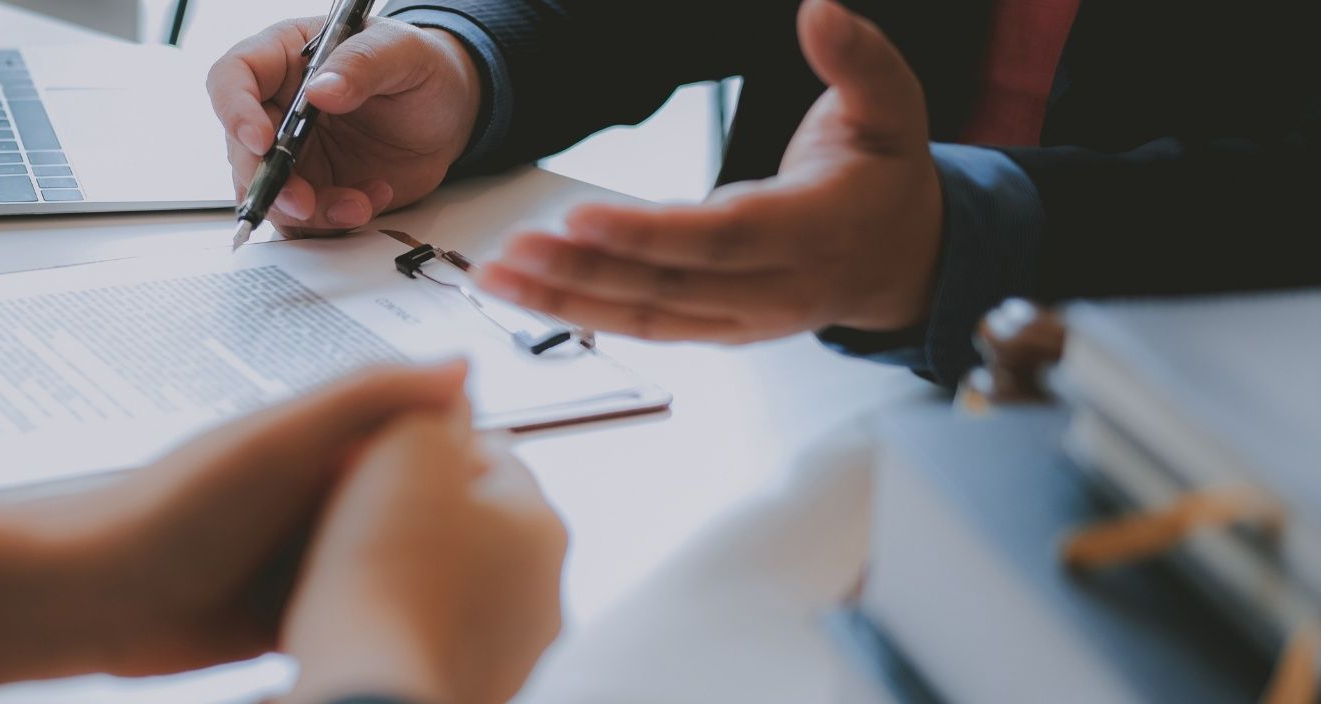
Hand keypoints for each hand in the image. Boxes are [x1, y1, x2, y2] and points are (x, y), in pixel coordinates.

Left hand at [0, 362, 471, 696]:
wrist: (94, 599)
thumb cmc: (170, 511)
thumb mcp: (279, 439)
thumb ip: (366, 398)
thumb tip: (461, 366)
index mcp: (325, 440)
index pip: (422, 436)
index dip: (470, 458)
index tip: (514, 485)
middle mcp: (319, 494)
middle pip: (415, 508)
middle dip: (453, 531)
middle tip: (510, 562)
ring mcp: (304, 555)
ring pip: (390, 567)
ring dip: (421, 584)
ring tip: (477, 607)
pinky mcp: (290, 613)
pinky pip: (355, 615)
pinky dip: (381, 624)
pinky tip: (413, 639)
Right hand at [207, 17, 481, 234]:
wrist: (450, 114)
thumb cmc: (421, 68)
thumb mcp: (402, 52)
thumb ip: (362, 64)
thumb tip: (321, 89)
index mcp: (285, 57)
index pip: (234, 77)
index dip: (235, 110)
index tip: (261, 140)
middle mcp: (278, 107)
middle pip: (242, 148)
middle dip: (270, 182)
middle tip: (303, 202)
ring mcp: (294, 153)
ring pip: (270, 192)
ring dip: (307, 211)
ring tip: (358, 204)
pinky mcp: (314, 189)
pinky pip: (304, 220)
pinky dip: (332, 222)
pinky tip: (370, 200)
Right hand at [279, 401, 567, 703]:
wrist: (365, 683)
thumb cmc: (386, 575)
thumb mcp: (406, 446)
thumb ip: (432, 403)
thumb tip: (448, 388)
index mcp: (544, 524)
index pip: (491, 453)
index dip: (425, 441)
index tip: (381, 451)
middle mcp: (544, 592)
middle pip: (476, 520)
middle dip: (422, 507)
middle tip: (363, 505)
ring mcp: (512, 650)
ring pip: (455, 580)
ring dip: (413, 567)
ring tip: (354, 565)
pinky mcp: (472, 687)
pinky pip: (434, 633)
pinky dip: (404, 621)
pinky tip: (362, 616)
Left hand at [476, 0, 942, 342]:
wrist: (904, 259)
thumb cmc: (886, 177)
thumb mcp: (893, 106)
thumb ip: (857, 57)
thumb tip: (819, 10)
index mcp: (816, 230)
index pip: (723, 237)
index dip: (650, 233)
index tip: (580, 217)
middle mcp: (776, 288)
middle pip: (668, 285)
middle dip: (584, 270)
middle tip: (513, 248)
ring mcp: (745, 319)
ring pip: (645, 315)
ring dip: (565, 298)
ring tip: (497, 273)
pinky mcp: (718, 331)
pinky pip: (644, 327)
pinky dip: (582, 313)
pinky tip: (528, 293)